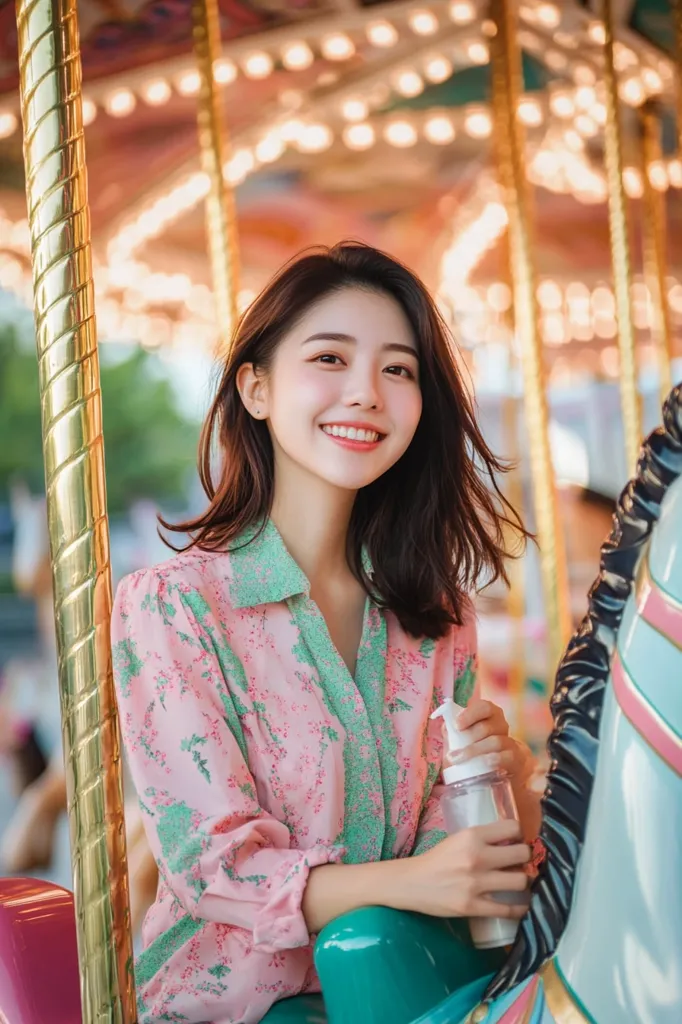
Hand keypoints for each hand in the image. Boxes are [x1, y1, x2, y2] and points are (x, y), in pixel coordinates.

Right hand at [400, 819, 529, 918]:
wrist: (412, 883)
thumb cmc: (437, 859)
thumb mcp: (458, 839)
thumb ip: (483, 839)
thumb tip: (513, 843)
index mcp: (472, 836)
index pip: (513, 827)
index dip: (519, 835)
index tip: (517, 842)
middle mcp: (476, 857)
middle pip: (522, 854)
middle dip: (526, 859)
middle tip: (521, 864)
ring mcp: (475, 883)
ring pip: (520, 881)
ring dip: (524, 883)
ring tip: (519, 883)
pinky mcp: (473, 907)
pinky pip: (508, 909)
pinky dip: (519, 908)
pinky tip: (520, 906)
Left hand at [445, 699, 532, 783]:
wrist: (497, 771)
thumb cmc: (475, 750)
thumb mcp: (461, 740)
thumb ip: (453, 732)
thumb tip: (446, 726)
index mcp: (489, 714)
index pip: (484, 707)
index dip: (470, 714)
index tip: (457, 725)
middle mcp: (501, 724)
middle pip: (486, 727)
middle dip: (468, 739)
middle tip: (452, 754)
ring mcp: (510, 740)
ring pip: (495, 741)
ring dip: (475, 751)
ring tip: (459, 761)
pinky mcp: (516, 758)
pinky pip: (508, 756)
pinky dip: (495, 758)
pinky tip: (486, 763)